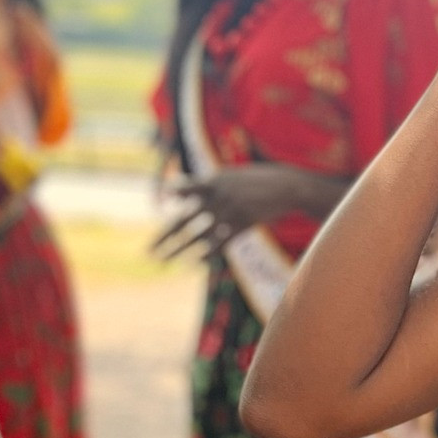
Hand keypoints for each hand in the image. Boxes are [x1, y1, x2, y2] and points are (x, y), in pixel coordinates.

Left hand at [153, 166, 326, 261]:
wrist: (289, 186)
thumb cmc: (261, 180)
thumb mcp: (233, 176)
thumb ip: (212, 184)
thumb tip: (192, 191)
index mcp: (214, 181)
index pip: (185, 190)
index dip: (173, 195)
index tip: (161, 202)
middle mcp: (218, 197)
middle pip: (184, 220)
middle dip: (164, 237)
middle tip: (148, 250)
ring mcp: (230, 212)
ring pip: (199, 236)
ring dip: (179, 250)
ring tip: (164, 260)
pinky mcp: (243, 224)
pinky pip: (221, 243)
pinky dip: (208, 253)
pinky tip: (197, 261)